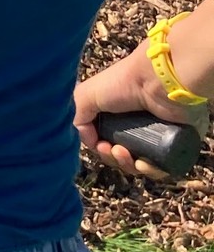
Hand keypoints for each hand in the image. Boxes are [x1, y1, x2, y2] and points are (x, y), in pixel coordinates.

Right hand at [73, 43, 180, 180]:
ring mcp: (156, 136)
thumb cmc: (122, 83)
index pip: (105, 141)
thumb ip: (77, 119)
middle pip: (120, 155)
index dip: (99, 149)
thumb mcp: (85, 95)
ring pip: (139, 164)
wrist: (158, 81)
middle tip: (112, 149)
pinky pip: (162, 167)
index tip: (99, 145)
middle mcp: (135, 126)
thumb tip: (90, 142)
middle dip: (111, 158)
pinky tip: (143, 163)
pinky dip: (150, 171)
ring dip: (127, 165)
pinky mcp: (175, 144)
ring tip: (125, 153)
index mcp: (115, 115)